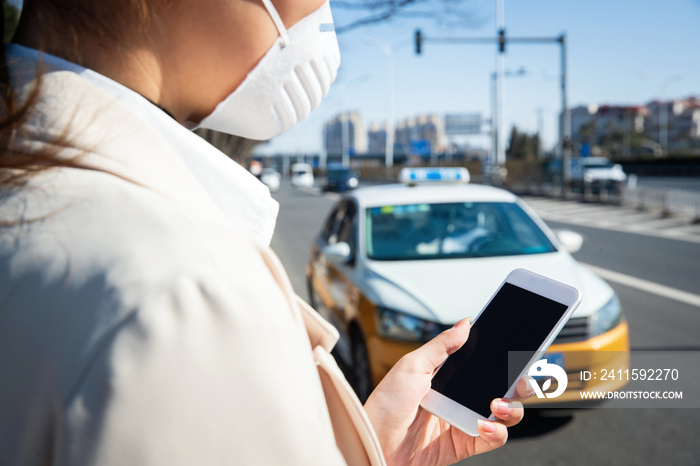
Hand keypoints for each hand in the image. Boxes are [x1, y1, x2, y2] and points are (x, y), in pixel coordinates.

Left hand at [363, 318, 530, 465]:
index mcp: (449, 374)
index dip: (503, 354)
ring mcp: (466, 418)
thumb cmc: (386, 405)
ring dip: (513, 406)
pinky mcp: (466, 442)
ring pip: (506, 412)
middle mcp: (461, 395)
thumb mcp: (411, 366)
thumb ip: (441, 346)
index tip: (519, 345)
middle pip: (503, 385)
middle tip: (519, 377)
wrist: (376, 443)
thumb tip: (466, 323)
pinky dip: (498, 431)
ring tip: (499, 404)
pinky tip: (485, 424)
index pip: (483, 360)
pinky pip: (495, 437)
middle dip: (519, 380)